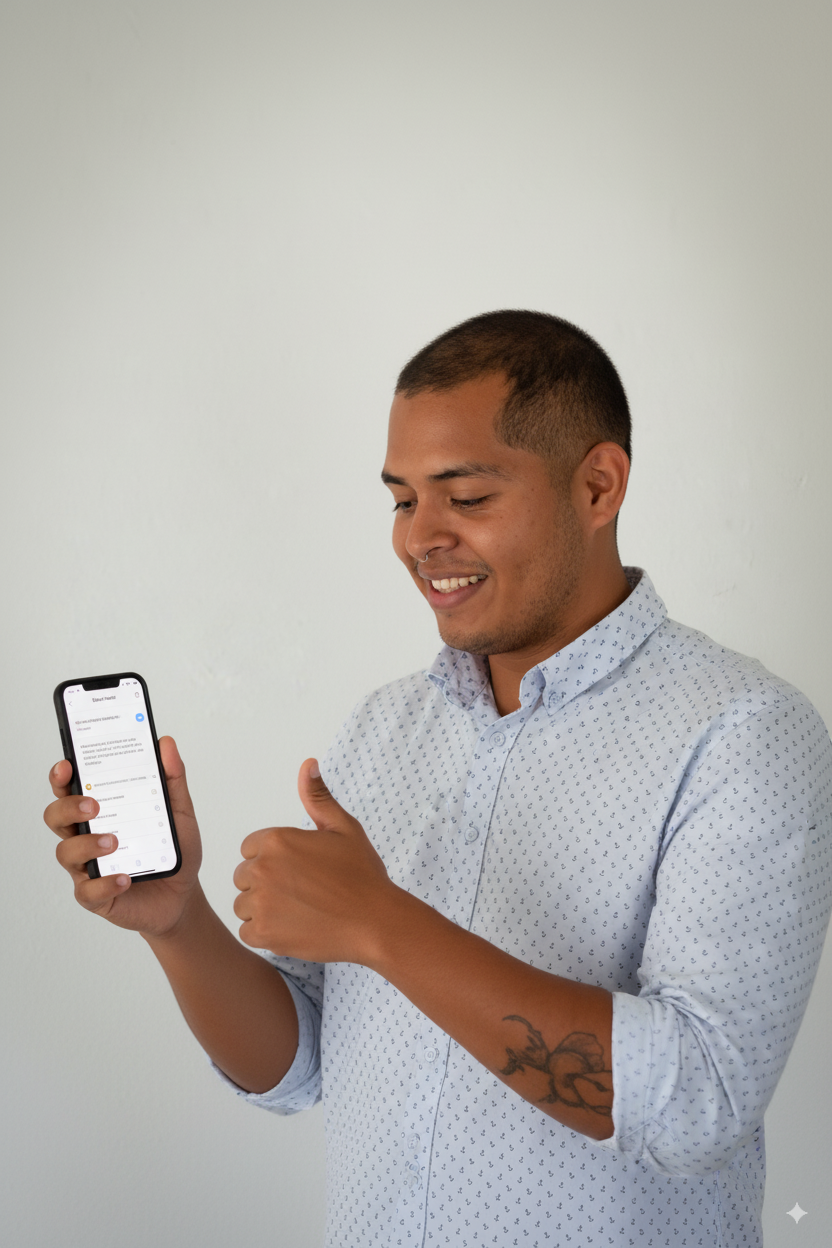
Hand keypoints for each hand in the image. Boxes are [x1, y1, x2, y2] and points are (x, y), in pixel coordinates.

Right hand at [44, 736, 202, 938]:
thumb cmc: (170, 849)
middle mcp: (86, 836)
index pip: (69, 789)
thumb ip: (172, 778)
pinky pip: (88, 891)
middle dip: (68, 807)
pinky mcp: (96, 895)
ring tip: (113, 841)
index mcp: (100, 810)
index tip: (67, 765)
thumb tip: (165, 743)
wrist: (183, 894)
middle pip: (56, 817)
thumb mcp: (179, 810)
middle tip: (94, 804)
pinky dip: (106, 883)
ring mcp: (87, 866)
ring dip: (87, 844)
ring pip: (66, 852)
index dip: (61, 776)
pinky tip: (125, 877)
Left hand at [233, 760, 398, 964]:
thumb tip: (308, 764)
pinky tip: (294, 927)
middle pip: (244, 877)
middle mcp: (263, 869)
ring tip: (299, 910)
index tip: (298, 870)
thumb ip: (317, 797)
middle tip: (302, 892)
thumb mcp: (343, 828)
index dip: (273, 859)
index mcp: (276, 840)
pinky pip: (248, 932)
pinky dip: (266, 934)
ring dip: (264, 910)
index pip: (250, 849)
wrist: (376, 921)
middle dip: (266, 883)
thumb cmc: (362, 874)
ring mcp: (261, 904)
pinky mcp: (264, 934)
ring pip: (244, 905)